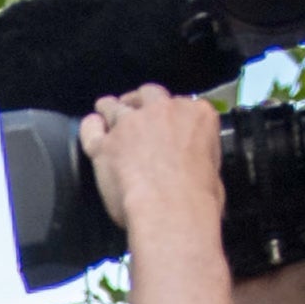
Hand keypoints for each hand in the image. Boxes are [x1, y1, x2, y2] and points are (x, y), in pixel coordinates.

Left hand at [80, 87, 227, 235]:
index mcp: (195, 114)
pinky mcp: (105, 145)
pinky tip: (91, 127)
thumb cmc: (196, 197)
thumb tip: (196, 167)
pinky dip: (89, 127)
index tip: (167, 123)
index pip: (182, 103)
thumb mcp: (214, 169)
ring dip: (110, 109)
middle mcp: (162, 111)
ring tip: (106, 113)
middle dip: (140, 101)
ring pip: (114, 106)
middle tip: (136, 112)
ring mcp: (130, 125)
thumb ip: (201, 155)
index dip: (171, 113)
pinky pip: (91, 128)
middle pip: (147, 94)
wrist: (171, 210)